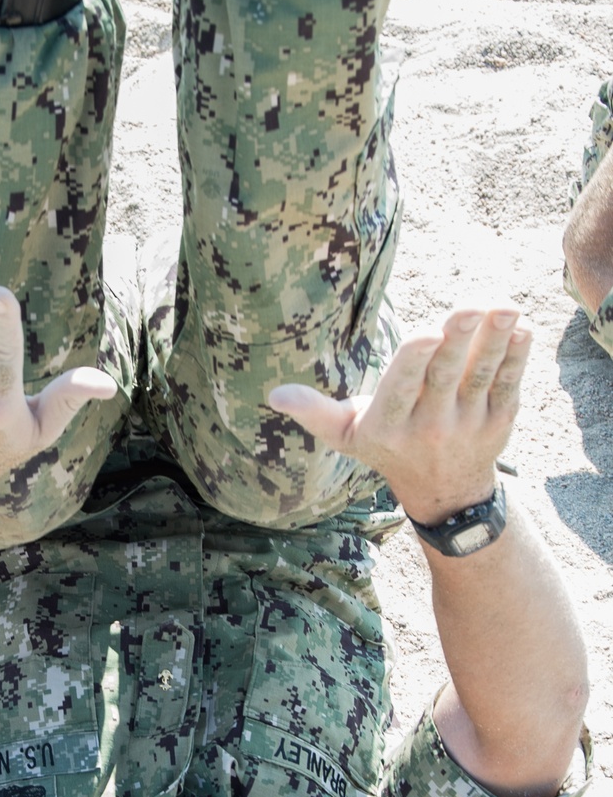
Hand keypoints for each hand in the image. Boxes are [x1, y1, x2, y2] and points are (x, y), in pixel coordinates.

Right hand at [268, 307, 530, 524]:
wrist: (443, 491)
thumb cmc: (386, 447)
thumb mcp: (345, 436)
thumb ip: (313, 412)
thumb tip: (274, 394)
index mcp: (388, 424)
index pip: (402, 386)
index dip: (416, 359)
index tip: (428, 332)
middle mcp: (429, 426)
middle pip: (445, 375)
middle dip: (458, 340)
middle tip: (471, 306)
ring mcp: (468, 423)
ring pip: (482, 375)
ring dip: (495, 340)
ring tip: (505, 306)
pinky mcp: (499, 420)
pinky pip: (509, 385)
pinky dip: (517, 358)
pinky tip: (521, 328)